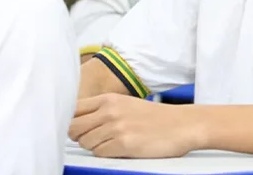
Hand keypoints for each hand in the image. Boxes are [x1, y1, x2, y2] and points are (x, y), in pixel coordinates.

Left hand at [69, 94, 204, 157]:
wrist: (182, 124)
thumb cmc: (154, 117)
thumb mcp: (126, 104)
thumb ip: (102, 110)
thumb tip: (76, 123)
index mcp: (109, 99)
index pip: (73, 109)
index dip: (71, 121)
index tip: (78, 128)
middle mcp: (110, 111)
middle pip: (73, 128)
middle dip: (79, 136)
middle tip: (94, 138)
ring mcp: (116, 127)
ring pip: (85, 143)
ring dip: (94, 147)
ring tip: (112, 143)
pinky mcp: (124, 144)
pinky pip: (100, 154)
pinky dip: (106, 154)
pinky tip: (120, 148)